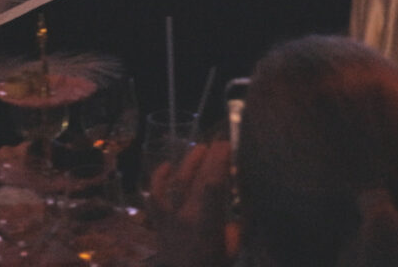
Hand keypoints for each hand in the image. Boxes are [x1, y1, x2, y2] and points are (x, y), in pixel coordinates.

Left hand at [148, 140, 234, 266]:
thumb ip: (237, 227)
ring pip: (178, 182)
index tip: (229, 148)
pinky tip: (168, 165)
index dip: (219, 164)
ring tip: (200, 148)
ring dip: (189, 162)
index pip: (212, 187)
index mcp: (207, 225)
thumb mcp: (232, 250)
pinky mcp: (158, 220)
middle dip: (210, 158)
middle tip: (221, 143)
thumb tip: (243, 205)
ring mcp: (169, 216)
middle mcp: (186, 216)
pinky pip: (155, 195)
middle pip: (198, 179)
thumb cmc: (212, 265)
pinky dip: (159, 178)